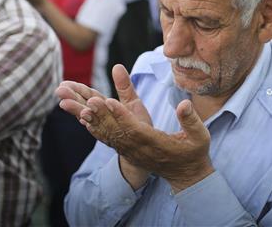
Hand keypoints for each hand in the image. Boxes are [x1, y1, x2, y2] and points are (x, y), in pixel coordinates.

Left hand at [57, 67, 213, 192]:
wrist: (186, 174)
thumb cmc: (194, 152)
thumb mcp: (199, 137)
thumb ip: (191, 120)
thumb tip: (184, 104)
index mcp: (155, 143)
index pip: (134, 128)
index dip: (121, 115)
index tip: (108, 101)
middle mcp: (138, 148)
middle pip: (114, 130)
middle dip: (98, 114)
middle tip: (83, 99)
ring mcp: (131, 150)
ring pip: (106, 133)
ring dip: (89, 118)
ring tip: (72, 103)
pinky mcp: (127, 149)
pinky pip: (107, 137)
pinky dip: (94, 126)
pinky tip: (81, 116)